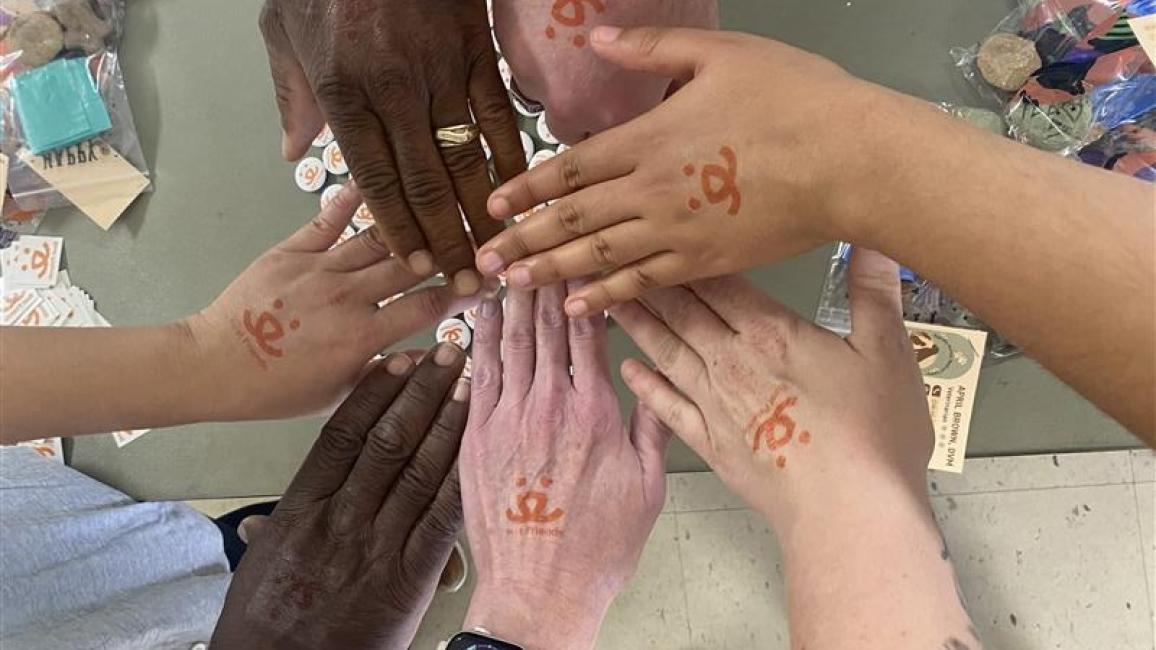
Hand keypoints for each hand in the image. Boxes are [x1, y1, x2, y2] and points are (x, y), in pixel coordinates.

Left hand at [188, 183, 476, 420]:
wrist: (217, 365)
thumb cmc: (278, 390)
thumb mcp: (339, 395)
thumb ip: (385, 373)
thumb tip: (429, 356)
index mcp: (363, 336)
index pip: (429, 306)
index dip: (465, 292)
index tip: (488, 282)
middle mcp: (348, 296)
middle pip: (413, 264)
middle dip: (451, 251)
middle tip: (476, 236)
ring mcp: (320, 269)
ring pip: (379, 237)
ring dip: (413, 223)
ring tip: (439, 208)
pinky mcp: (292, 250)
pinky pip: (329, 218)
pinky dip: (353, 197)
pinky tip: (377, 179)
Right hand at [210, 343, 470, 649]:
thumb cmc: (268, 627)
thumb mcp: (262, 568)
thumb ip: (277, 532)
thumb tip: (264, 519)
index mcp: (301, 509)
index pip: (343, 433)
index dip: (375, 392)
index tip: (398, 360)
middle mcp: (340, 519)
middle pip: (388, 440)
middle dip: (423, 392)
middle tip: (449, 353)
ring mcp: (376, 547)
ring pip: (419, 469)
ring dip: (450, 422)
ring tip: (472, 383)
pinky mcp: (409, 579)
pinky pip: (442, 518)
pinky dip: (461, 478)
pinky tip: (481, 447)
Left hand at [260, 0, 525, 294]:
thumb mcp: (283, 32)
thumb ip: (292, 97)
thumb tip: (295, 154)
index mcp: (344, 93)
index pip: (376, 179)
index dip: (398, 229)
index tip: (415, 269)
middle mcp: (394, 91)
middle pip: (424, 183)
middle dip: (445, 239)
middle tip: (464, 282)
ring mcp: (440, 72)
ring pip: (464, 158)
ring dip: (481, 212)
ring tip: (495, 253)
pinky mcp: (475, 53)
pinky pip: (497, 116)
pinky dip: (511, 158)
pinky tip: (520, 193)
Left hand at [459, 283, 669, 649]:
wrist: (540, 591)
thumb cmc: (595, 549)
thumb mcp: (647, 488)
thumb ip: (652, 428)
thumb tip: (657, 380)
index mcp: (594, 413)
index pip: (587, 331)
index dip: (583, 288)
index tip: (581, 259)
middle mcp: (548, 406)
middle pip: (545, 326)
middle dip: (544, 281)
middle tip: (541, 244)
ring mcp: (507, 419)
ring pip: (509, 341)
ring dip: (510, 299)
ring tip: (510, 263)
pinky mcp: (475, 437)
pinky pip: (478, 373)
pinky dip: (479, 337)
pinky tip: (479, 312)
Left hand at [477, 27, 914, 316]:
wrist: (848, 160)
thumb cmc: (792, 99)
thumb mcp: (721, 53)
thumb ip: (652, 49)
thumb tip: (600, 36)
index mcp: (650, 139)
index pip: (571, 168)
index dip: (527, 188)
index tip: (493, 206)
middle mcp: (651, 192)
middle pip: (574, 220)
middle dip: (525, 239)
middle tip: (483, 262)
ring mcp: (677, 233)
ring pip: (599, 258)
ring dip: (551, 271)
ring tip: (513, 284)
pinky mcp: (705, 263)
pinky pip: (644, 283)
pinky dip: (607, 296)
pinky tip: (577, 307)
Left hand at [612, 251, 982, 648]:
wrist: (847, 514)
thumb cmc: (872, 438)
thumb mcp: (889, 352)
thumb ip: (873, 290)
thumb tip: (868, 236)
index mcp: (771, 333)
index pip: (719, 280)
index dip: (685, 251)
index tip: (657, 227)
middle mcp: (731, 362)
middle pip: (682, 310)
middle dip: (647, 278)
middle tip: (610, 252)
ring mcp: (716, 405)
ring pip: (665, 351)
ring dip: (635, 322)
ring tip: (603, 297)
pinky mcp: (711, 444)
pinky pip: (666, 408)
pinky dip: (646, 386)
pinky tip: (628, 370)